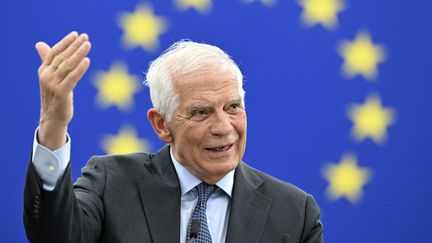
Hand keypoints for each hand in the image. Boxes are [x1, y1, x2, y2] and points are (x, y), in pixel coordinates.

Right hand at [36, 31, 90, 149]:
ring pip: (68, 65)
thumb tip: (40, 44)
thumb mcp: (51, 77)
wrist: (53, 118)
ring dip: (79, 53)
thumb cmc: (55, 95)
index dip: (65, 42)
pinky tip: (87, 60)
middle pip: (62, 57)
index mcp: (43, 70)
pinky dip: (80, 69)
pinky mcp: (61, 93)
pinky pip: (72, 78)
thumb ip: (48, 61)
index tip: (76, 34)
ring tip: (88, 45)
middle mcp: (46, 76)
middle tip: (86, 37)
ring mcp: (53, 84)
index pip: (54, 52)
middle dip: (74, 45)